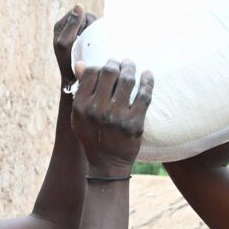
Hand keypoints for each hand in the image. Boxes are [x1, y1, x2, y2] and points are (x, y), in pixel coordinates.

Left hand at [53, 4, 96, 88]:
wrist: (73, 81)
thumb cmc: (68, 64)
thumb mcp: (66, 43)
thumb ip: (71, 24)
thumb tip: (79, 5)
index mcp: (61, 25)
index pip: (82, 14)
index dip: (87, 24)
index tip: (84, 39)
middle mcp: (69, 27)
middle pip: (90, 18)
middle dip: (92, 30)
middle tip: (89, 44)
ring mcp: (78, 34)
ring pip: (95, 26)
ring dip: (96, 35)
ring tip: (92, 47)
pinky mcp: (85, 41)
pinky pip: (97, 33)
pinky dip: (98, 39)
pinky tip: (95, 48)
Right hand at [71, 59, 153, 176]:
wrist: (107, 164)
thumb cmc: (93, 136)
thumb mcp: (80, 116)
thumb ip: (81, 90)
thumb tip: (81, 63)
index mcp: (81, 106)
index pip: (91, 72)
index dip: (100, 65)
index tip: (107, 66)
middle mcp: (97, 110)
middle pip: (109, 72)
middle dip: (117, 63)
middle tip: (122, 63)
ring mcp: (117, 116)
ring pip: (127, 80)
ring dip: (131, 68)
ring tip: (132, 66)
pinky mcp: (134, 123)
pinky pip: (144, 95)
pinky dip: (148, 81)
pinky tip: (148, 74)